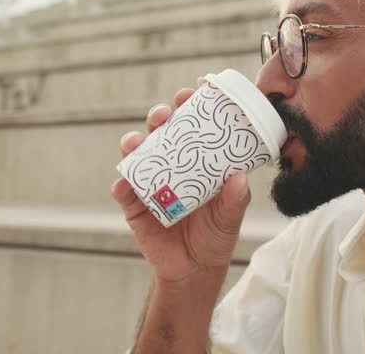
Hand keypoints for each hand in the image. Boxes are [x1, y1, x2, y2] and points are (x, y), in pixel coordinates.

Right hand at [112, 88, 251, 284]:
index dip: (189, 108)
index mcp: (197, 161)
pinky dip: (123, 184)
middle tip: (164, 114)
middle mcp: (171, 166)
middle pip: (161, 133)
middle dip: (160, 117)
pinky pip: (124, 191)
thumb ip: (236, 199)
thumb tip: (240, 176)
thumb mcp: (231, 217)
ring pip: (137, 155)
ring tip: (139, 141)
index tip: (191, 93)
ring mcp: (150, 183)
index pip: (192, 127)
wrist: (195, 270)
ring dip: (135, 143)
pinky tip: (126, 181)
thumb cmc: (216, 235)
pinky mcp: (134, 206)